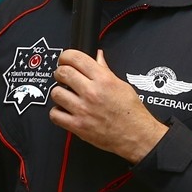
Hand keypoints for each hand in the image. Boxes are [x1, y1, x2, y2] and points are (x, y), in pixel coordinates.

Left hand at [49, 49, 167, 162]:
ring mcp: (83, 110)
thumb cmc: (131, 112)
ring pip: (56, 93)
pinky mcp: (77, 126)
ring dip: (58, 92)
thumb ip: (105, 70)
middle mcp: (92, 93)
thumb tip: (97, 57)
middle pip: (63, 73)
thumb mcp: (122, 85)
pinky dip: (57, 112)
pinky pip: (55, 115)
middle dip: (60, 72)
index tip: (64, 59)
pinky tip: (64, 110)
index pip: (76, 58)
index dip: (66, 56)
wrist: (136, 135)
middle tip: (62, 76)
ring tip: (65, 95)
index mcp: (103, 79)